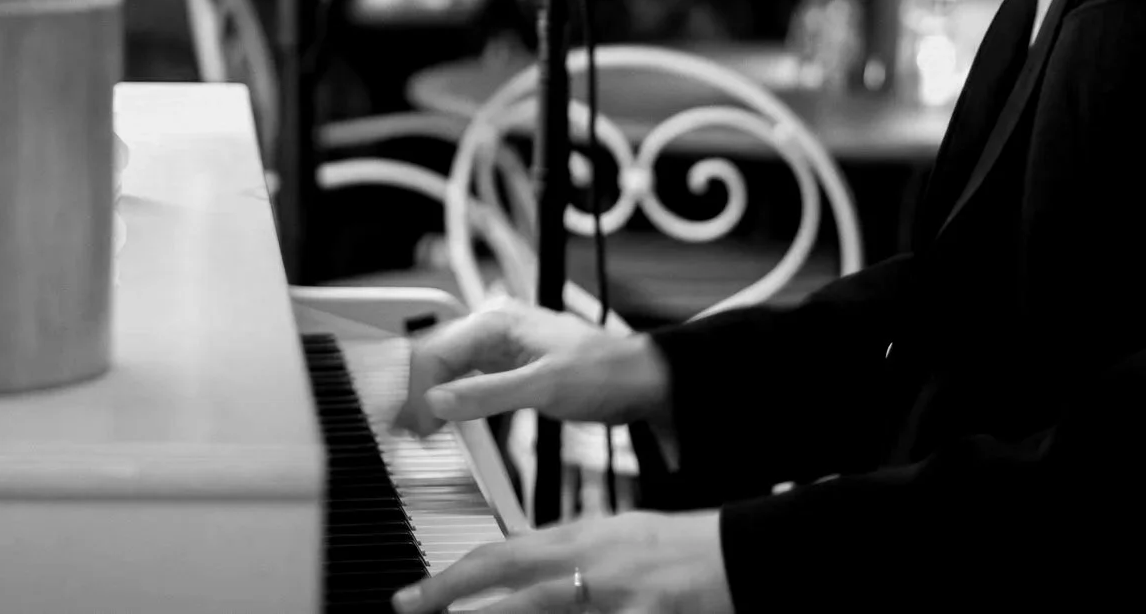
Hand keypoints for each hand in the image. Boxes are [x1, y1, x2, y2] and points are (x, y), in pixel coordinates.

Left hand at [394, 510, 731, 613]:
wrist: (734, 551)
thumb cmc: (676, 547)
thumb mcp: (612, 538)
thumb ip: (567, 553)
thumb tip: (524, 566)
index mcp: (577, 539)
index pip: (498, 556)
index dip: (451, 577)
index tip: (414, 596)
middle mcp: (586, 560)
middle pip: (504, 575)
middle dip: (449, 593)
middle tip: (410, 608)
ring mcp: (612, 591)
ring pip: (538, 607)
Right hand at [401, 299, 670, 435]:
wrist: (640, 381)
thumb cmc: (604, 372)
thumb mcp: (543, 387)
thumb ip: (487, 394)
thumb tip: (436, 401)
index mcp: (496, 320)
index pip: (437, 353)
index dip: (418, 391)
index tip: (411, 426)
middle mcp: (493, 326)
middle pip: (435, 357)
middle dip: (415, 392)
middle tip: (402, 430)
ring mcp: (499, 345)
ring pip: (446, 367)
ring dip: (429, 396)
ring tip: (414, 428)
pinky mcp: (507, 365)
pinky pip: (464, 377)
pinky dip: (450, 398)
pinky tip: (441, 417)